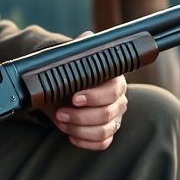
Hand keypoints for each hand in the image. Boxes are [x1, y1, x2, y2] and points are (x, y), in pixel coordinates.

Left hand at [47, 30, 128, 150]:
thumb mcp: (71, 64)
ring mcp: (114, 118)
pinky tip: (71, 136)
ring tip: (62, 123)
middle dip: (80, 115)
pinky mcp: (107, 132)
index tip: (73, 97)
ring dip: (79, 129)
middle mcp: (118, 100)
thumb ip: (80, 51)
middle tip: (60, 113)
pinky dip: (85, 141)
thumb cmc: (70, 77)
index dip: (93, 96)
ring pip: (104, 130)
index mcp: (114, 80)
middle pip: (108, 113)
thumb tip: (88, 37)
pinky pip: (103, 143)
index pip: (112, 91)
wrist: (61, 93)